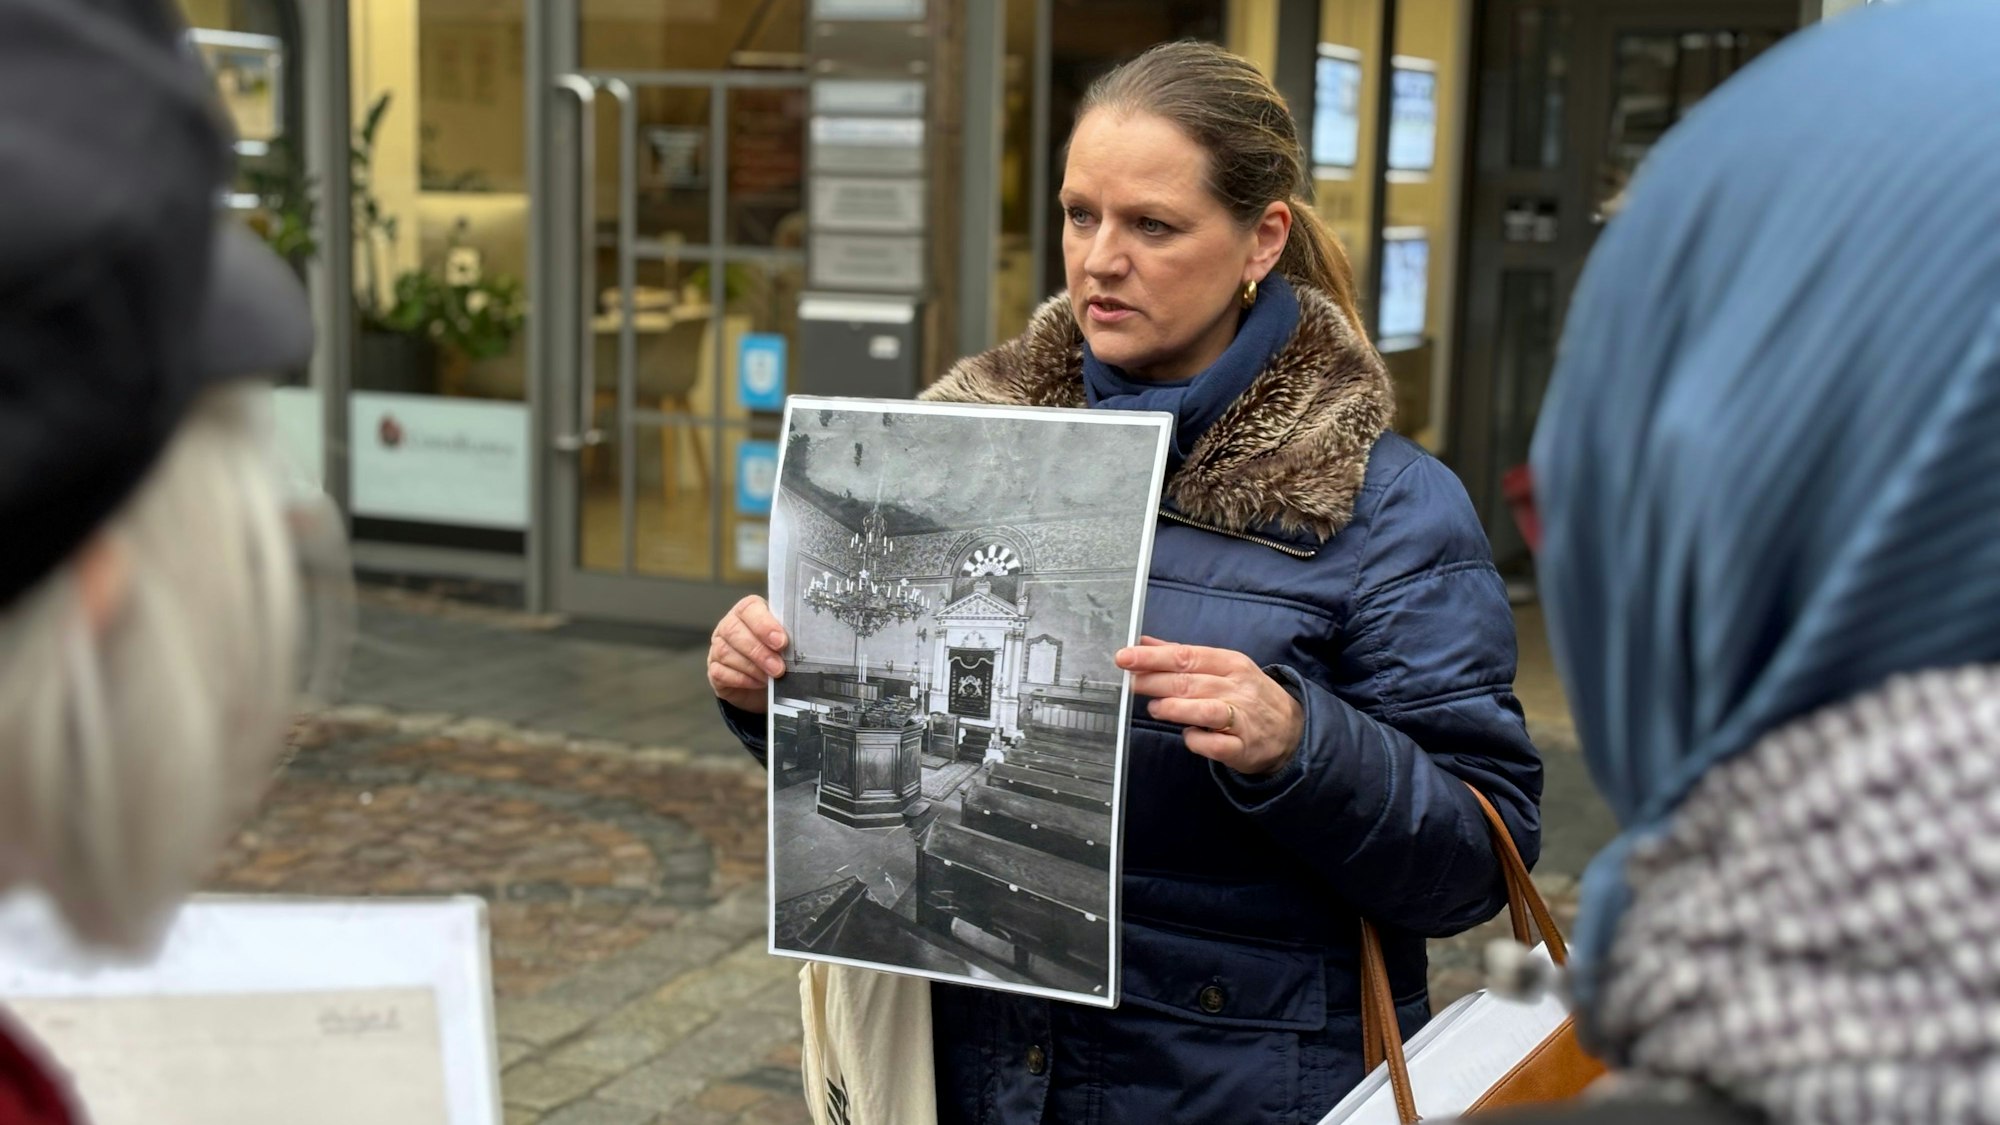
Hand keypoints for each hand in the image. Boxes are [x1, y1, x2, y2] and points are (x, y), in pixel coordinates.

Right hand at [708, 595, 787, 712]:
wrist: (765, 684)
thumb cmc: (778, 654)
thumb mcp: (784, 643)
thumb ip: (787, 638)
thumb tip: (802, 645)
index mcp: (748, 611)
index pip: (750, 609)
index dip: (764, 625)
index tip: (781, 642)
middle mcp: (729, 625)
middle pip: (734, 631)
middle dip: (759, 652)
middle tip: (779, 668)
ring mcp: (718, 647)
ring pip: (726, 652)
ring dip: (752, 668)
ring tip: (771, 678)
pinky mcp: (714, 669)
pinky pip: (721, 672)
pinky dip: (742, 679)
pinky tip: (758, 683)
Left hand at [1115, 636, 1303, 775]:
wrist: (1290, 730)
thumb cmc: (1247, 695)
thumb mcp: (1222, 667)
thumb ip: (1182, 655)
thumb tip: (1145, 642)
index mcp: (1229, 663)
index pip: (1186, 656)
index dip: (1152, 657)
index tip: (1125, 656)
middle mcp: (1236, 688)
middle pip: (1189, 682)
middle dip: (1154, 681)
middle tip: (1130, 682)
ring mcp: (1241, 718)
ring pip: (1204, 710)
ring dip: (1175, 708)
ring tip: (1154, 708)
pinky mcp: (1242, 748)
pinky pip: (1214, 745)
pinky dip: (1196, 740)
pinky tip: (1187, 735)